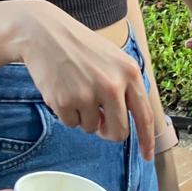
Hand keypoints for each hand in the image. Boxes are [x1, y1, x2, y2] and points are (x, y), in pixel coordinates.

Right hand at [8, 2, 153, 157]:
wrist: (45, 34)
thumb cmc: (81, 47)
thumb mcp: (114, 58)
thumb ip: (126, 86)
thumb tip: (131, 121)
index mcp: (129, 73)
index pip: (145, 115)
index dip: (147, 140)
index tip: (146, 156)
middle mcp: (113, 85)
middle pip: (119, 132)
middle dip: (108, 131)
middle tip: (99, 119)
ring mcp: (89, 94)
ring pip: (92, 129)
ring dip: (84, 117)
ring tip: (76, 91)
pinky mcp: (66, 102)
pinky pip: (71, 124)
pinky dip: (67, 114)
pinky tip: (63, 91)